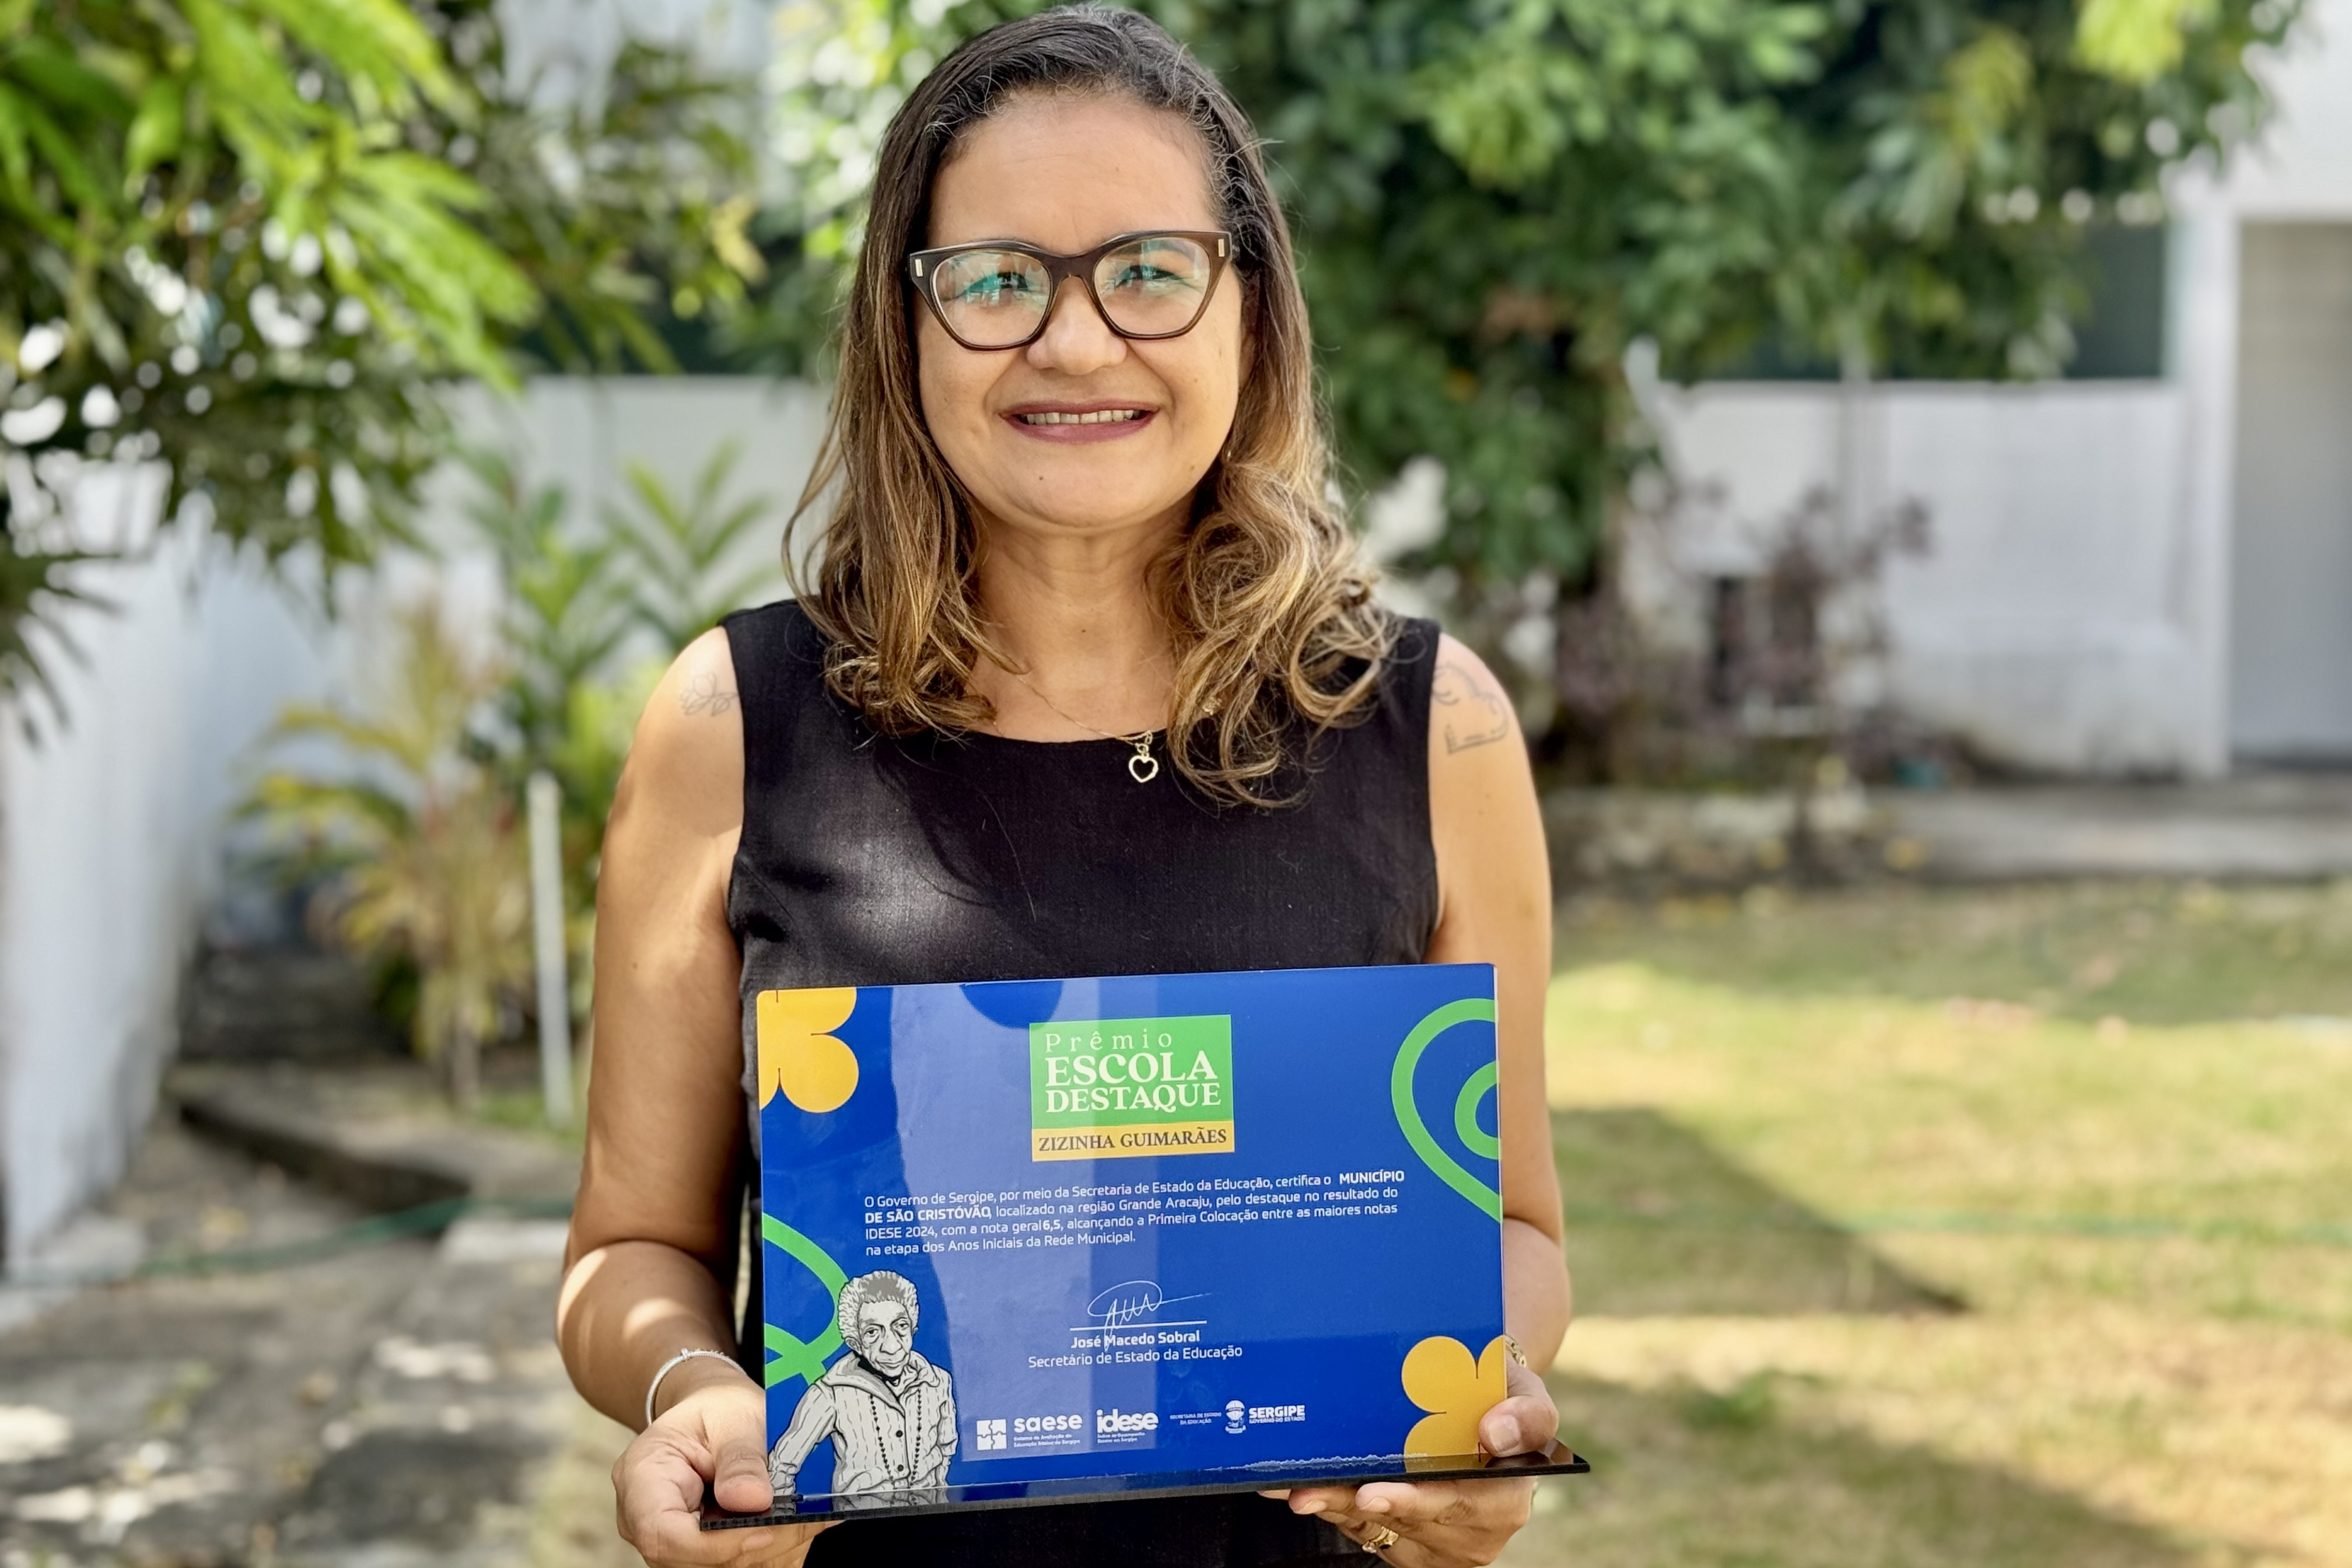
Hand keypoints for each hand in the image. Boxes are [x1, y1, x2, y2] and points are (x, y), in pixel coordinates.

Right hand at [613, 1360, 832, 1566]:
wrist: (713, 1415)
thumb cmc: (717, 1409)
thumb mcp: (733, 1416)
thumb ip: (740, 1458)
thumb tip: (753, 1500)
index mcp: (642, 1480)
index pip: (662, 1534)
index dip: (715, 1544)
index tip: (764, 1529)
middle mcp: (647, 1522)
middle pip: (694, 1560)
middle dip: (756, 1545)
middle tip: (806, 1518)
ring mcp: (673, 1544)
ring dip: (771, 1549)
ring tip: (808, 1518)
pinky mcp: (702, 1555)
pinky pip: (739, 1565)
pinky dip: (775, 1551)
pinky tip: (798, 1526)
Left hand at [1264, 1356, 1557, 1566]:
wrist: (1486, 1414)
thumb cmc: (1501, 1398)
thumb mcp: (1526, 1393)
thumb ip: (1526, 1415)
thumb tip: (1496, 1433)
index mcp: (1507, 1495)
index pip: (1458, 1502)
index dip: (1412, 1500)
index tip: (1370, 1492)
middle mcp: (1478, 1530)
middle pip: (1407, 1517)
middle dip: (1353, 1502)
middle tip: (1308, 1490)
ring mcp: (1444, 1544)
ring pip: (1380, 1527)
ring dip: (1334, 1506)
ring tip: (1294, 1487)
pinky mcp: (1415, 1547)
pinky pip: (1369, 1532)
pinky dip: (1336, 1509)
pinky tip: (1306, 1489)